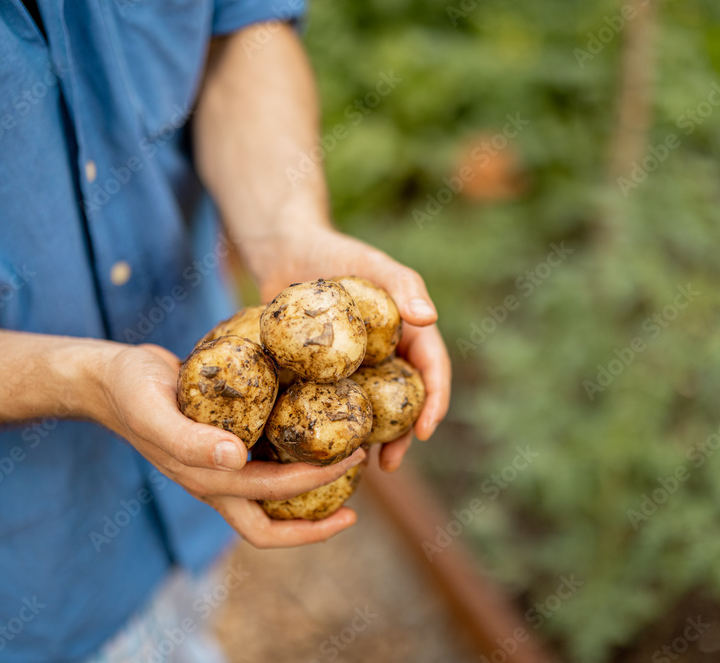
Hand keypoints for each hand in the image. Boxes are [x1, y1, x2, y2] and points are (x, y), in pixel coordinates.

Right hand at [85, 342, 364, 547]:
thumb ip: (189, 439)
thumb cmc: (130, 391)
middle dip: (321, 507)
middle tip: (362, 466)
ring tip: (350, 461)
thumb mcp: (153, 409)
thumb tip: (237, 459)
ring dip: (310, 491)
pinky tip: (315, 430)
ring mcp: (220, 467)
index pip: (270, 500)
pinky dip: (292, 457)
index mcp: (206, 480)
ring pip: (272, 499)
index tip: (350, 465)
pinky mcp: (223, 444)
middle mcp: (218, 482)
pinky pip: (264, 464)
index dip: (314, 491)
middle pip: (275, 521)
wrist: (110, 378)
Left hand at [249, 225, 451, 471]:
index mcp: (407, 335)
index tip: (424, 430)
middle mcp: (384, 358)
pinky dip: (329, 430)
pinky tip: (317, 454)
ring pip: (367, 413)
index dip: (434, 403)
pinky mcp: (320, 377)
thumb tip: (430, 318)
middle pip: (401, 404)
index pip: (431, 371)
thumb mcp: (372, 264)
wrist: (284, 252)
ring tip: (357, 468)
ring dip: (367, 443)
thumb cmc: (334, 252)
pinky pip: (328, 407)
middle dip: (401, 438)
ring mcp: (353, 370)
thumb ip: (403, 285)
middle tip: (391, 463)